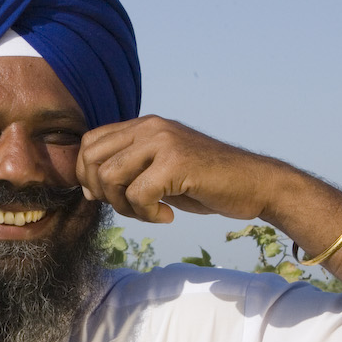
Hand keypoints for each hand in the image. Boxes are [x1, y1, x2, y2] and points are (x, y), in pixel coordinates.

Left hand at [75, 115, 286, 223]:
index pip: (89, 143)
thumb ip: (127, 170)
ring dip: (125, 207)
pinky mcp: (176, 161)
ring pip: (110, 177)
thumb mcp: (159, 170)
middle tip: (130, 208)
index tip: (108, 198)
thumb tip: (88, 188)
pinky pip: (137, 194)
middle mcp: (151, 127)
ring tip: (151, 212)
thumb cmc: (205, 183)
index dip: (87, 175)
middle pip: (92, 160)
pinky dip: (147, 214)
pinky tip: (167, 215)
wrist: (254, 184)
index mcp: (143, 125)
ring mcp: (164, 141)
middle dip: (102, 193)